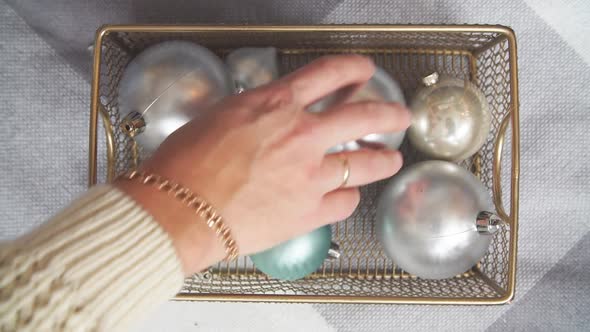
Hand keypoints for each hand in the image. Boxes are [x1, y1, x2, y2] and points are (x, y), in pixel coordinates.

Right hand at [115, 55, 410, 274]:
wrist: (180, 210)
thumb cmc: (186, 166)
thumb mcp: (220, 117)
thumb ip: (256, 113)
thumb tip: (270, 116)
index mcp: (276, 106)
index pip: (328, 74)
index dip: (353, 68)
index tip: (363, 70)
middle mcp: (301, 135)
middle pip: (364, 115)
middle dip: (389, 112)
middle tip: (399, 114)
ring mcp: (310, 175)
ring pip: (367, 163)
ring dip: (384, 160)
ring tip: (392, 160)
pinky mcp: (309, 212)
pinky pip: (345, 201)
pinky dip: (348, 197)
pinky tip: (346, 196)